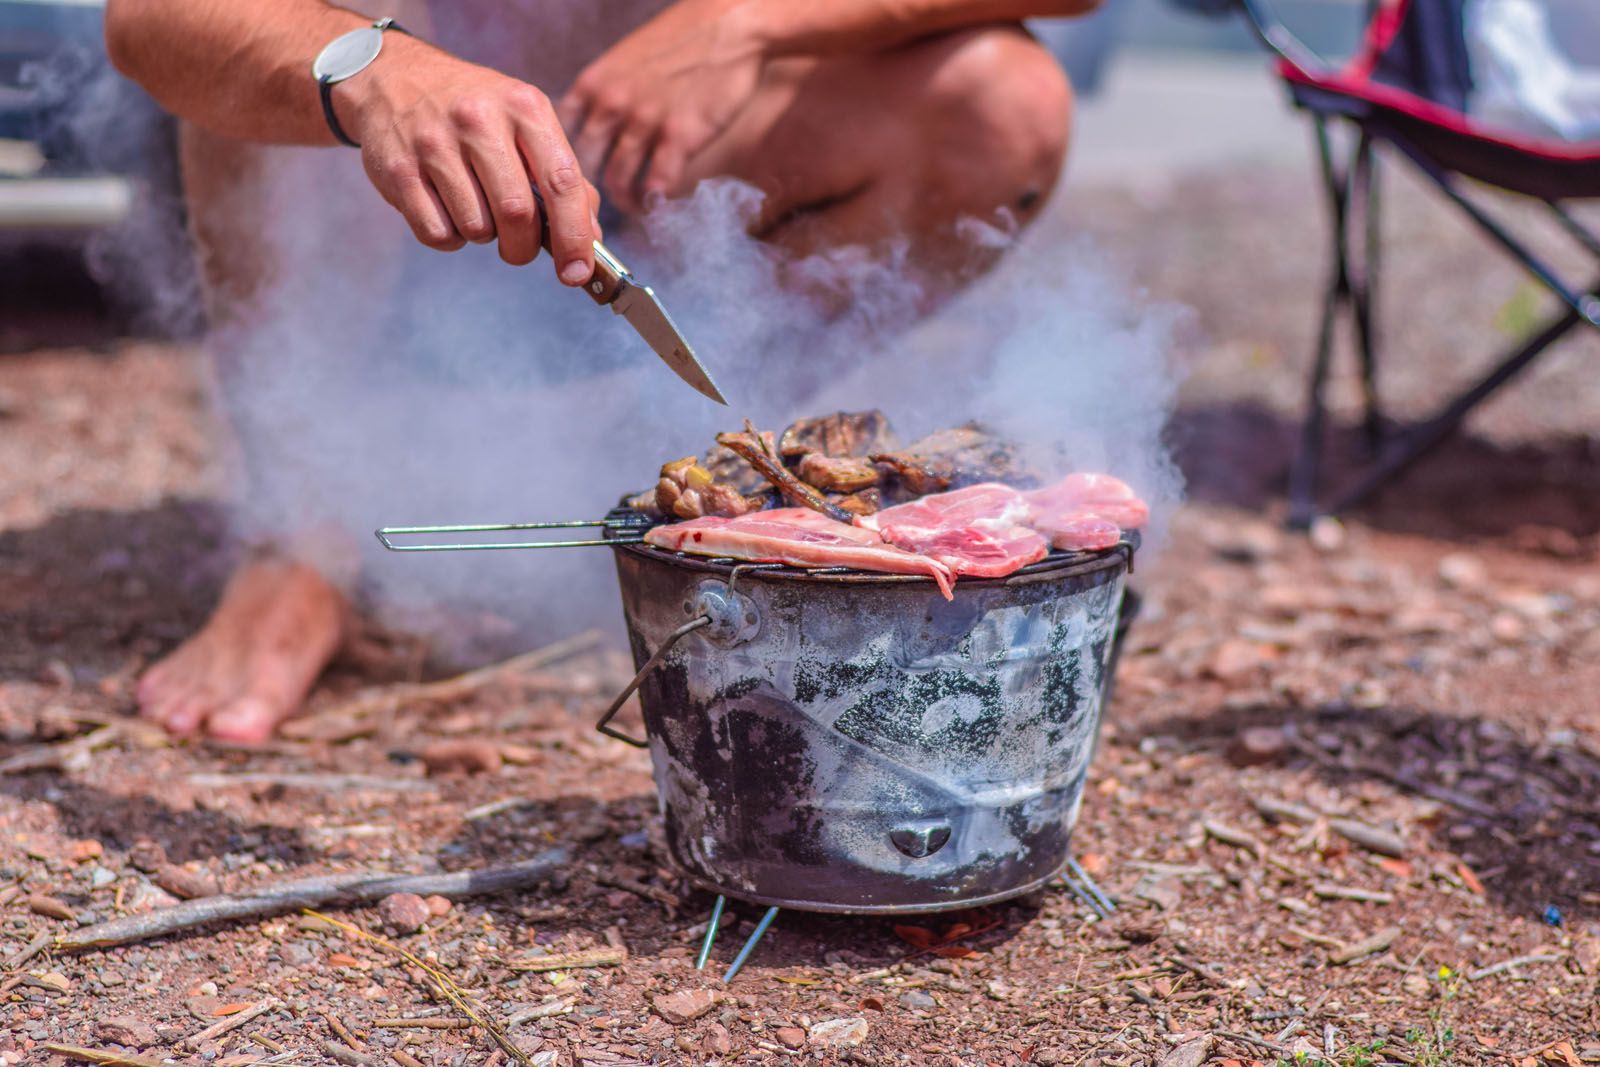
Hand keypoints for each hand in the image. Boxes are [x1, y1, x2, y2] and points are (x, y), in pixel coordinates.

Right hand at [338, 37, 601, 280]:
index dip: (574, 236)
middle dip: (522, 247)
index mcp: (524, 107)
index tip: (578, 272)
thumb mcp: (525, 123)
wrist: (394, 78)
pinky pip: (437, 233)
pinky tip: (445, 208)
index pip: (561, 182)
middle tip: (518, 247)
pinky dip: (450, 237)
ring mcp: (434, 144)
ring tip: (473, 205)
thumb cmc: (475, 111)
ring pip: (476, 229)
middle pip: (517, 214)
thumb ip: (562, 177)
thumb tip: (588, 238)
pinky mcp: (399, 170)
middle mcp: (479, 120)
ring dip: (483, 235)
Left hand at [558, 0, 763, 213]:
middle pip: (584, 164)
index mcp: (594, 83)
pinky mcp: (679, 138)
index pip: (559, 135)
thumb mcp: (627, 58)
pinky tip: (659, 205)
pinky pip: (657, 185)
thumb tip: (596, 124)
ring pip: (618, 181)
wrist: (730, 24)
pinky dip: (655, 202)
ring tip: (634, 207)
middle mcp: (612, 104)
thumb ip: (607, 91)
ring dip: (625, 202)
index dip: (564, 160)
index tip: (576, 174)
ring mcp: (644, 122)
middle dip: (590, 189)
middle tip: (601, 204)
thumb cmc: (682, 39)